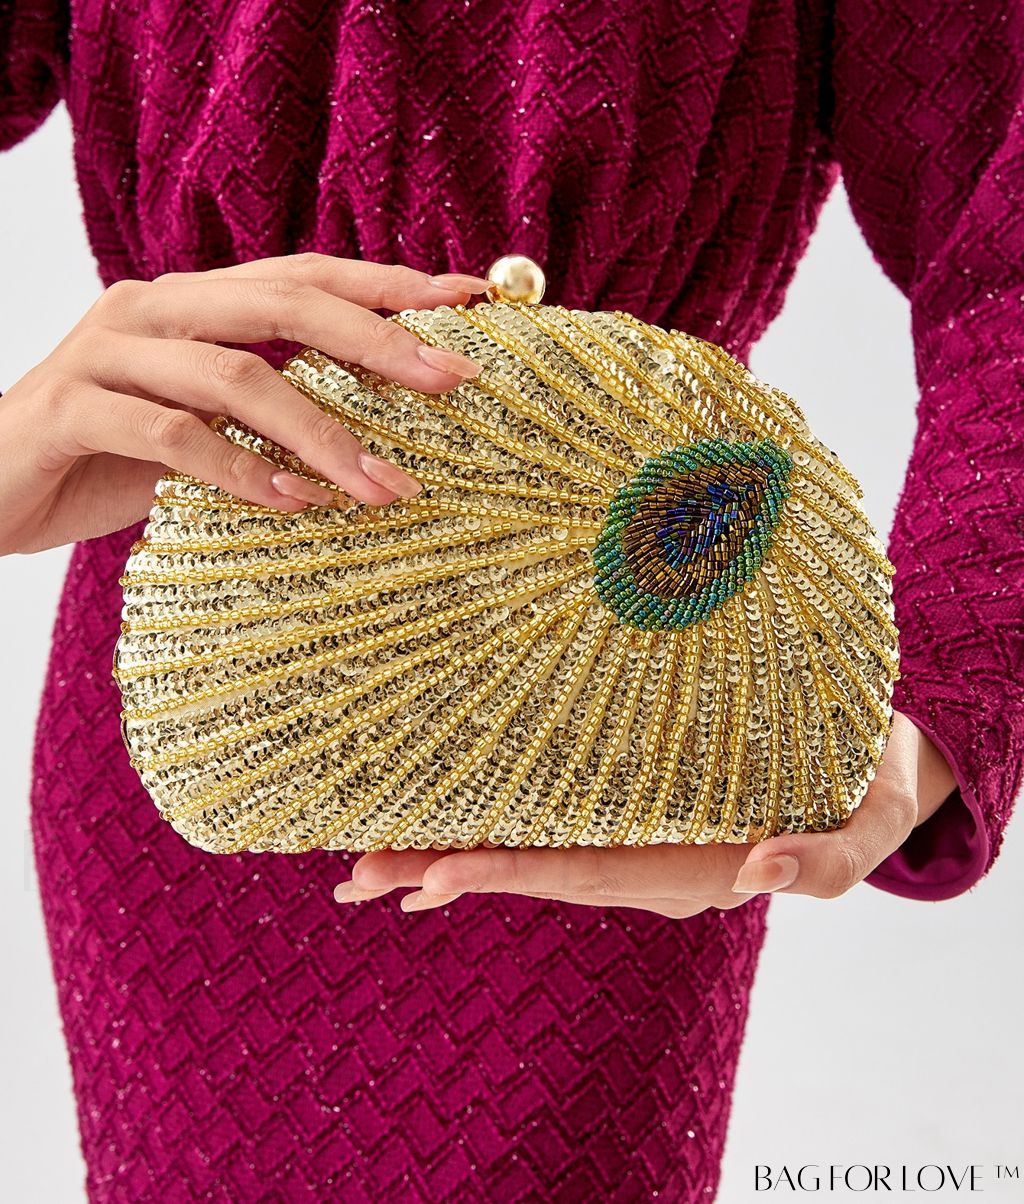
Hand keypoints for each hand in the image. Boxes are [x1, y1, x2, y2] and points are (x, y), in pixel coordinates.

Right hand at [0, 252, 491, 554]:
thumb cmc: (105, 456)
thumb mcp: (201, 423)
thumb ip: (268, 404)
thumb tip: (381, 424)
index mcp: (193, 301)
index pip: (305, 275)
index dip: (389, 282)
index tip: (471, 299)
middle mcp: (154, 308)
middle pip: (283, 301)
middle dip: (378, 339)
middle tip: (453, 382)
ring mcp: (107, 352)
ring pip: (236, 374)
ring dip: (321, 434)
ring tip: (385, 487)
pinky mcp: (73, 408)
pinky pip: (173, 436)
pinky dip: (243, 472)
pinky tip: (294, 506)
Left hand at [335, 711, 958, 915]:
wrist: (863, 776)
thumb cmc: (860, 793)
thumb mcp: (860, 828)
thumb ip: (821, 862)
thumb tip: (760, 871)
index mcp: (687, 867)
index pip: (582, 869)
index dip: (507, 870)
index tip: (434, 873)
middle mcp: (643, 861)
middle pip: (533, 868)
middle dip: (445, 870)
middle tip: (359, 872)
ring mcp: (631, 840)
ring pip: (530, 849)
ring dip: (450, 855)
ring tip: (369, 865)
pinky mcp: (626, 811)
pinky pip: (550, 826)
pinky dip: (492, 832)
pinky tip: (440, 837)